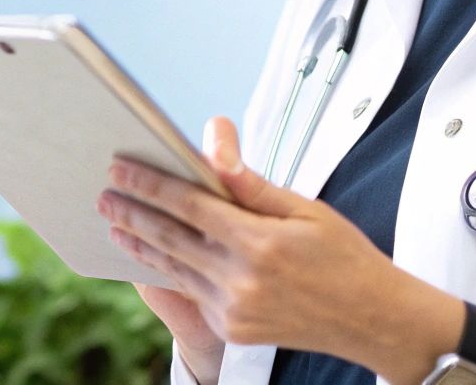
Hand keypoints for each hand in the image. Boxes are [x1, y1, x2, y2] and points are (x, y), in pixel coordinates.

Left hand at [95, 117, 461, 382]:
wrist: (373, 320)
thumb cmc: (344, 256)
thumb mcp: (305, 209)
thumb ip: (251, 184)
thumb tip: (214, 147)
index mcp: (261, 243)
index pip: (190, 204)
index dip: (149, 184)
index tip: (120, 168)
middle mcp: (242, 279)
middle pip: (171, 237)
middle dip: (132, 213)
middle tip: (102, 194)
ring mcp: (235, 309)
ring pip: (174, 268)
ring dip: (141, 244)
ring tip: (114, 224)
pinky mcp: (234, 328)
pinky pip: (192, 292)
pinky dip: (168, 270)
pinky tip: (152, 254)